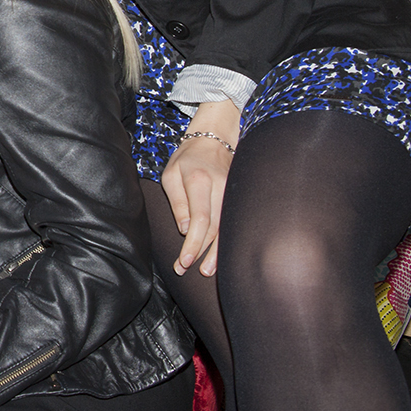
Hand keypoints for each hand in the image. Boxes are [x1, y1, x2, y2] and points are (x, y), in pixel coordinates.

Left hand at [161, 99, 239, 277]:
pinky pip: (233, 223)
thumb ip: (178, 202)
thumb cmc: (187, 158)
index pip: (200, 220)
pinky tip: (222, 256)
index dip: (193, 245)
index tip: (184, 262)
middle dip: (202, 253)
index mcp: (200, 181)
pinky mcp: (238, 197)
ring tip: (207, 271)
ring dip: (217, 252)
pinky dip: (227, 241)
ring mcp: (233, 193)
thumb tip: (186, 229)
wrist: (214, 139)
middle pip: (215, 228)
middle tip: (190, 271)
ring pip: (227, 228)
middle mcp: (221, 188)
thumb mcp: (171, 174)